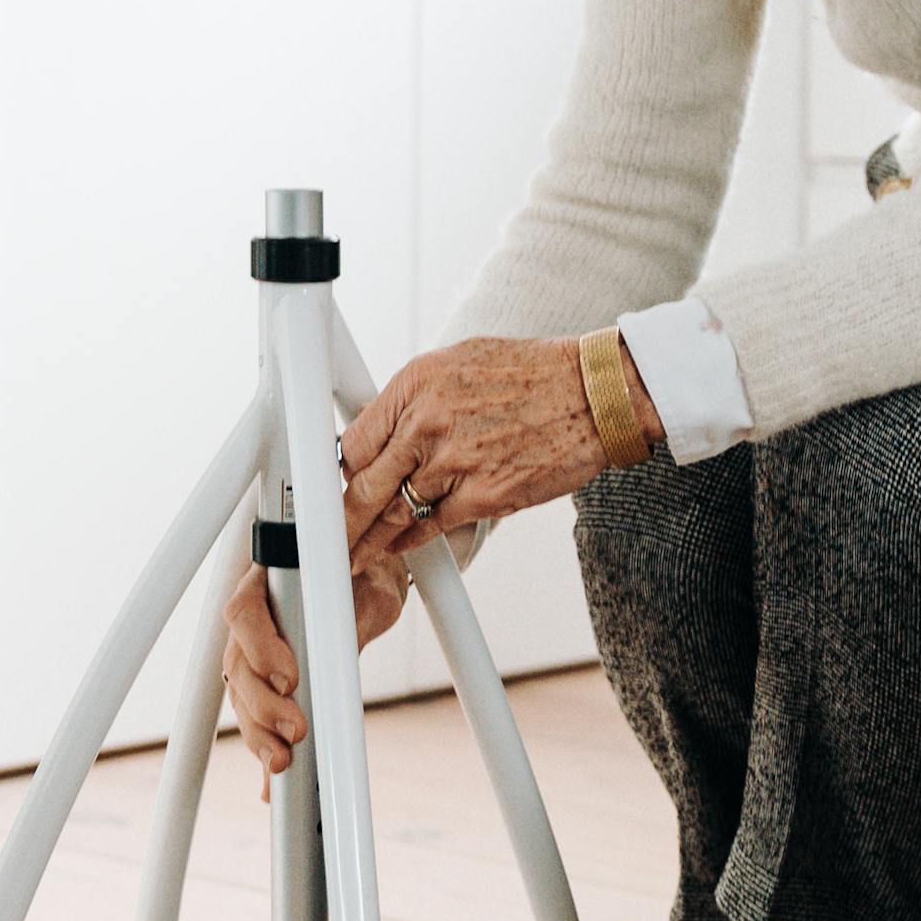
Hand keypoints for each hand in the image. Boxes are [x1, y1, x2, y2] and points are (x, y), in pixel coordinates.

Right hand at [222, 554, 409, 798]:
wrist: (362, 589)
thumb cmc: (361, 583)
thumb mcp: (365, 594)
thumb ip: (348, 616)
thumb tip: (341, 642)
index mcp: (263, 585)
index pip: (244, 615)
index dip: (261, 650)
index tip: (290, 680)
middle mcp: (248, 625)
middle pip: (238, 668)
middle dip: (264, 706)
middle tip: (297, 730)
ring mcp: (250, 659)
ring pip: (242, 701)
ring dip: (260, 736)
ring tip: (282, 763)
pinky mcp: (263, 690)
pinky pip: (256, 723)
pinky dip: (265, 753)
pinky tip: (269, 786)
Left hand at [340, 335, 663, 570]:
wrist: (594, 395)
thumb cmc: (532, 375)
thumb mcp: (459, 363)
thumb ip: (415, 397)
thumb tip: (381, 426)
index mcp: (417, 383)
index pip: (354, 440)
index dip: (341, 471)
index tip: (335, 488)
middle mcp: (428, 422)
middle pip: (363, 483)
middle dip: (340, 518)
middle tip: (326, 538)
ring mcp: (453, 462)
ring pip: (394, 512)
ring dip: (369, 540)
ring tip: (350, 557)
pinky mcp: (482, 495)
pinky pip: (431, 528)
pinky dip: (411, 543)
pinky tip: (397, 550)